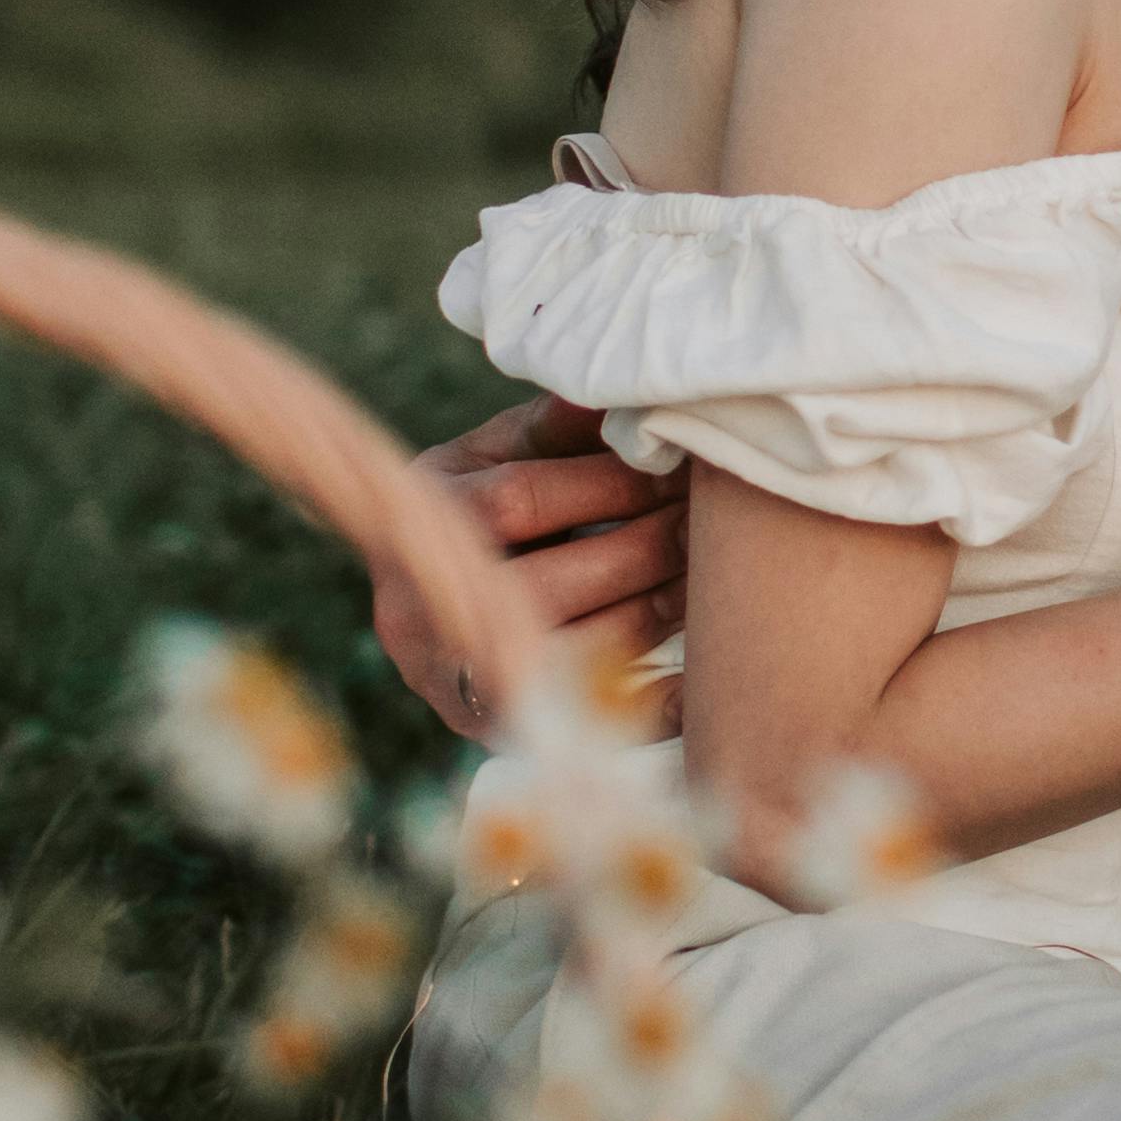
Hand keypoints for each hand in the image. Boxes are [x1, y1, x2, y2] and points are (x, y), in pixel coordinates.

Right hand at [371, 394, 685, 740]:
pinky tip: (705, 676)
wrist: (429, 605)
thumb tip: (610, 392)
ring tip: (707, 579)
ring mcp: (448, 678)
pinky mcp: (490, 728)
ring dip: (652, 612)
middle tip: (704, 525)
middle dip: (638, 551)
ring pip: (565, 656)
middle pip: (539, 587)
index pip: (512, 505)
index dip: (603, 486)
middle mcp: (413, 609)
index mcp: (413, 521)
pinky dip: (654, 700)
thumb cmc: (483, 508)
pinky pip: (586, 723)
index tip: (674, 467)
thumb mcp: (497, 454)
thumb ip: (552, 429)